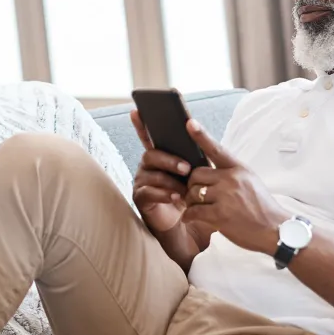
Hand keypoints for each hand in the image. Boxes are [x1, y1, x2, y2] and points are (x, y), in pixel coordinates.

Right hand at [130, 110, 191, 231]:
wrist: (189, 223)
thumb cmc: (193, 194)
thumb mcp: (196, 172)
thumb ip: (193, 155)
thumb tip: (196, 133)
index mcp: (160, 156)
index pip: (148, 137)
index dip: (141, 124)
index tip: (136, 110)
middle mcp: (147, 166)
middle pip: (151, 155)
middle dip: (169, 160)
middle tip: (187, 168)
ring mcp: (142, 182)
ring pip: (151, 174)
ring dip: (170, 180)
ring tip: (185, 188)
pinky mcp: (141, 199)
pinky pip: (150, 192)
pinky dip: (165, 195)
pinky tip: (177, 198)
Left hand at [182, 119, 288, 253]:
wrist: (275, 230)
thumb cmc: (262, 208)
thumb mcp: (251, 182)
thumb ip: (231, 174)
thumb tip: (210, 172)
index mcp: (239, 169)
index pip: (216, 149)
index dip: (201, 135)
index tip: (189, 123)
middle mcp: (231, 179)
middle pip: (196, 174)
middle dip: (192, 185)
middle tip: (195, 195)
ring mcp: (225, 196)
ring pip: (193, 193)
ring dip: (190, 202)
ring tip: (197, 208)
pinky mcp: (220, 215)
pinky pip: (193, 211)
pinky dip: (189, 216)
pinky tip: (192, 218)